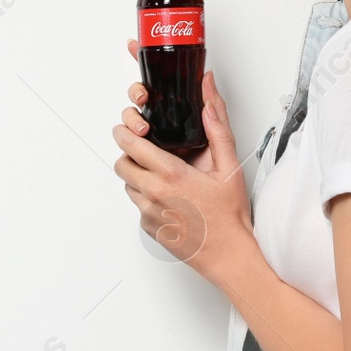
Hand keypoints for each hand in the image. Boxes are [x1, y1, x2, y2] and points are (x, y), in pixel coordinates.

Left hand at [115, 38, 255, 283]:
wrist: (228, 254)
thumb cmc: (229, 215)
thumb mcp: (229, 167)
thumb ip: (217, 127)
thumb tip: (210, 96)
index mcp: (171, 174)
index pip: (131, 145)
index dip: (125, 131)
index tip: (128, 127)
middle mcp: (153, 194)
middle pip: (121, 164)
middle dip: (129, 153)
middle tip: (145, 150)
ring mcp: (148, 214)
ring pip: (128, 185)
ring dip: (139, 177)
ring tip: (163, 176)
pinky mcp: (148, 229)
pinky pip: (138, 206)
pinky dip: (148, 198)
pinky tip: (172, 199)